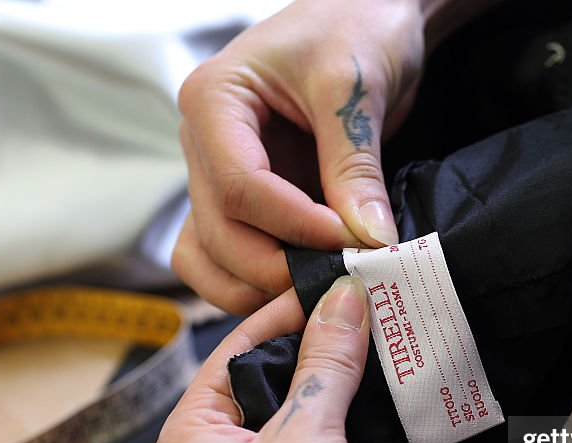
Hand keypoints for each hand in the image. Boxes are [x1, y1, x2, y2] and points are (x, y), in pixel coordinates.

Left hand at [153, 277, 477, 442]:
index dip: (279, 317)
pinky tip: (380, 413)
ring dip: (335, 395)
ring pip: (297, 424)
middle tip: (356, 320)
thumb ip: (326, 360)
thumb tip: (340, 301)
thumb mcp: (305, 430)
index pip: (230, 353)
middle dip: (313, 357)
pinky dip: (348, 434)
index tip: (323, 291)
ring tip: (375, 356)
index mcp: (188, 442)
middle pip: (265, 388)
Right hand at [172, 0, 427, 313]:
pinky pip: (226, 256)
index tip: (350, 242)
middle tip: (340, 278)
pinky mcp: (244, 199)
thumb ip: (355, 166)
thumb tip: (369, 240)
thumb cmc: (356, 26)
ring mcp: (217, 174)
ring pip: (210, 255)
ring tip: (322, 286)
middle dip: (277, 267)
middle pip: (219, 231)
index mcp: (212, 101)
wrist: (368, 15)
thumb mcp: (355, 89)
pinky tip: (307, 281)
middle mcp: (202, 142)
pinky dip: (259, 281)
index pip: (237, 187)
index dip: (294, 225)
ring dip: (259, 285)